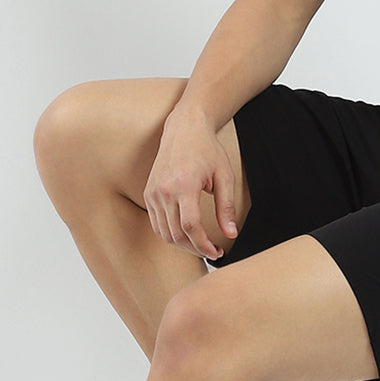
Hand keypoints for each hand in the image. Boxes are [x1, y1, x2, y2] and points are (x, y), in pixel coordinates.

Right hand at [143, 103, 238, 260]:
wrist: (184, 128)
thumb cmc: (207, 150)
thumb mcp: (224, 176)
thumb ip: (226, 207)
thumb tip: (231, 233)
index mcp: (184, 185)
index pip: (190, 226)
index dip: (203, 245)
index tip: (216, 251)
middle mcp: (164, 190)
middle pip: (176, 234)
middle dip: (195, 249)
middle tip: (212, 251)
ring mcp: (153, 192)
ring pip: (164, 232)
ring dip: (182, 245)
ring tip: (200, 245)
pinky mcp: (148, 193)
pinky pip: (157, 223)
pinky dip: (170, 234)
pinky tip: (186, 234)